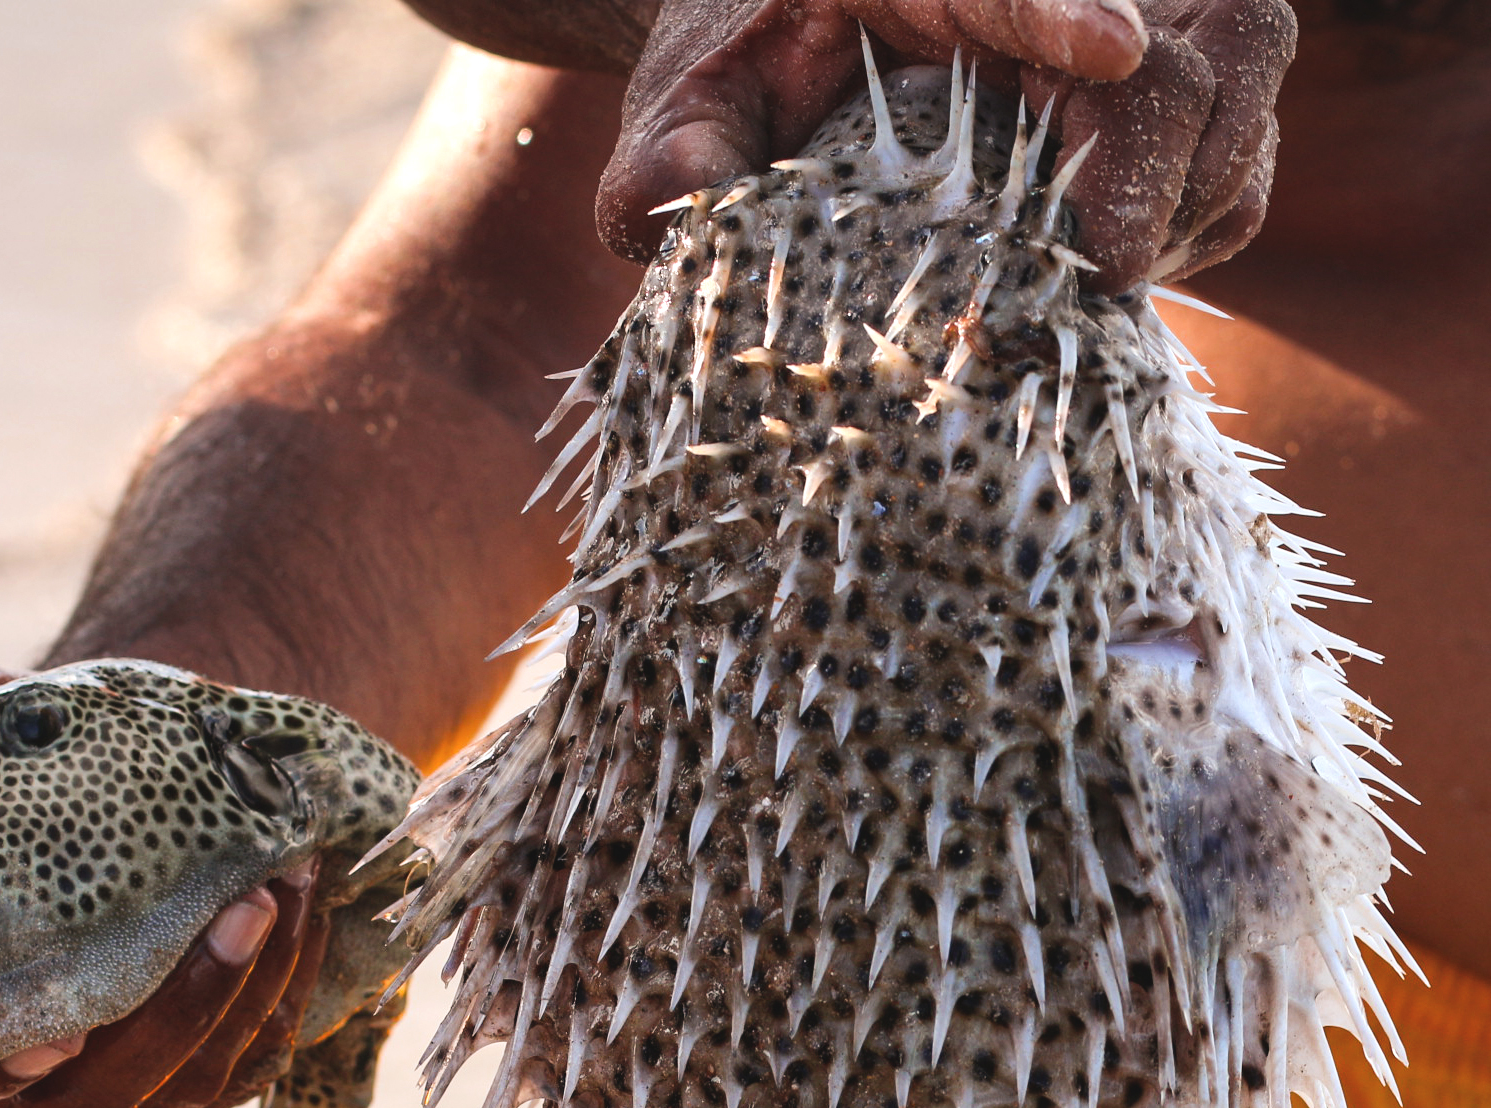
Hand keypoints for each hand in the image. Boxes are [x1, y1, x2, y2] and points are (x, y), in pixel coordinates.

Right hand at [0, 555, 328, 1107]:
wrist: (153, 789)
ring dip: (244, 993)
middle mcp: (13, 1076)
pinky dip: (281, 994)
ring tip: (286, 887)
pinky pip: (247, 1063)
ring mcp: (113, 1095)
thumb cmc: (47, 770)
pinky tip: (311, 916)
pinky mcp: (197, 1083)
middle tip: (239, 907)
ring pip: (180, 1084)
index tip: (58, 1028)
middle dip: (168, 1013)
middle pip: (83, 1096)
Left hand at [596, 0, 1295, 292]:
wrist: (786, 58)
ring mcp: (1123, 39)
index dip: (1066, 1)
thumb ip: (668, 156)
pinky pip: (1235, 156)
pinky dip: (1203, 219)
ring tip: (1110, 279)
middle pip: (1192, 23)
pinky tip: (1121, 272)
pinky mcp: (1151, 108)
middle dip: (1167, 143)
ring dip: (1196, 190)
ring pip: (1240, 78)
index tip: (1114, 45)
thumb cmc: (742, 73)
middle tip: (1106, 265)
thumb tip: (666, 208)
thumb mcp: (683, 108)